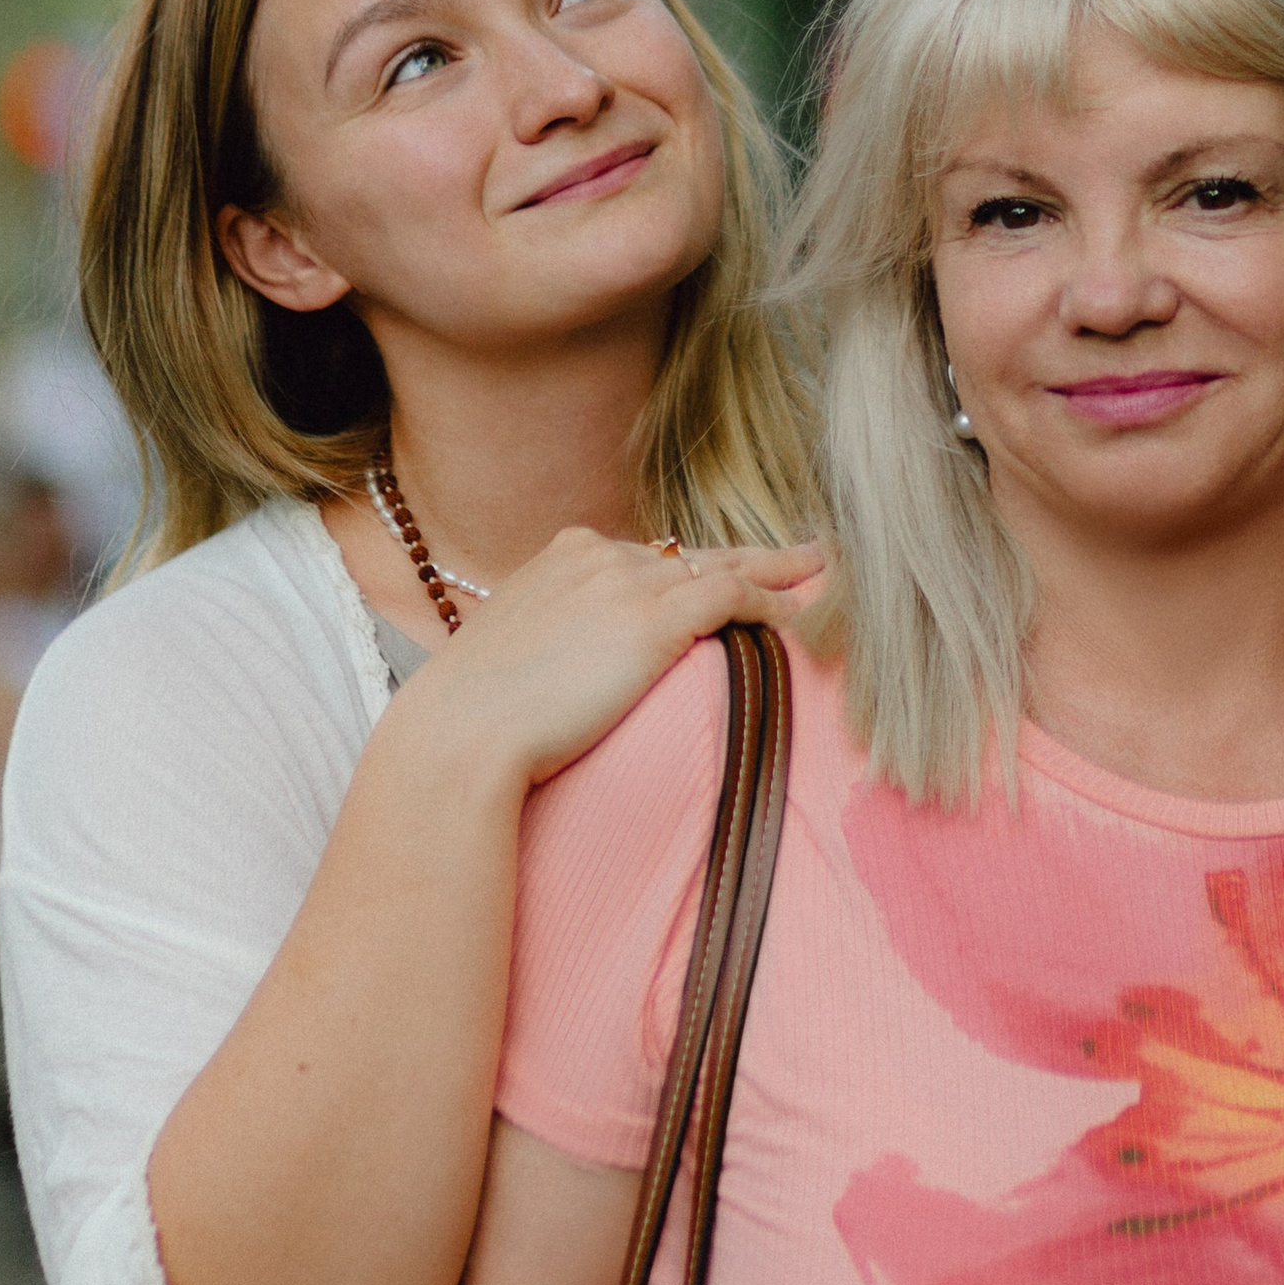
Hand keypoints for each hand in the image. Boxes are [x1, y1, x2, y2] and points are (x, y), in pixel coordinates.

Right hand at [394, 526, 821, 791]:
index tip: (724, 571)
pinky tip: (800, 613)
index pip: (648, 553)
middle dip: (749, 554)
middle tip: (804, 552)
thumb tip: (570, 660)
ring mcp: (626, 583)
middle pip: (692, 553)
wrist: (462, 732)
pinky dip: (772, 599)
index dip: (694, 564)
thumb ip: (553, 634)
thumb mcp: (513, 648)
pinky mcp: (651, 621)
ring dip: (777, 571)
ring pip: (722, 565)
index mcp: (564, 555)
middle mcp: (599, 556)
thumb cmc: (475, 711)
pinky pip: (731, 595)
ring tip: (820, 572)